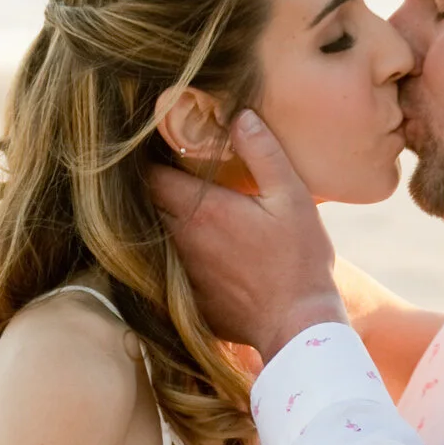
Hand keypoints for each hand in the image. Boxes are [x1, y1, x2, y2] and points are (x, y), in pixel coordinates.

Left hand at [147, 110, 346, 359]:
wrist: (298, 328)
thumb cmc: (299, 261)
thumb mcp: (292, 197)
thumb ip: (263, 153)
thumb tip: (240, 115)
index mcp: (200, 210)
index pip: (151, 175)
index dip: (152, 159)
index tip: (163, 150)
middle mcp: (179, 240)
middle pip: (143, 205)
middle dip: (150, 188)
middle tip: (167, 174)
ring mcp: (178, 273)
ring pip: (150, 238)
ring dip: (159, 222)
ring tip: (177, 209)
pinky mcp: (183, 300)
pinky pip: (162, 271)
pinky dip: (169, 256)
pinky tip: (191, 252)